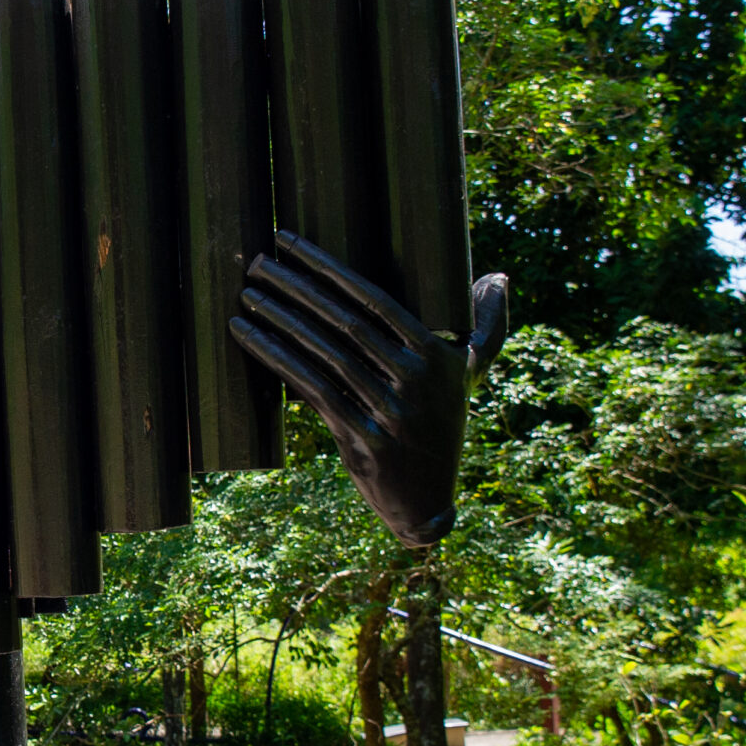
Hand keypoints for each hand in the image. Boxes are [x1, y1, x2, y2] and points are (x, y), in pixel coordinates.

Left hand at [231, 231, 509, 548]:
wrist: (427, 503)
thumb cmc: (442, 428)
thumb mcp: (470, 377)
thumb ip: (487, 328)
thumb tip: (498, 278)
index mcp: (439, 355)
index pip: (375, 299)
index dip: (328, 268)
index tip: (290, 242)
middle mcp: (416, 381)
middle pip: (345, 322)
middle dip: (297, 287)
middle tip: (259, 261)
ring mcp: (389, 413)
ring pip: (325, 354)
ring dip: (281, 320)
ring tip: (247, 295)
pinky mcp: (361, 440)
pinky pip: (313, 391)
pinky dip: (278, 360)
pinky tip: (250, 338)